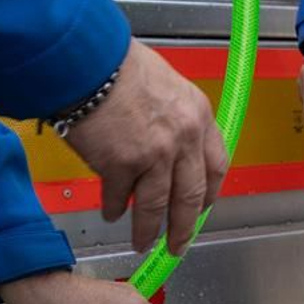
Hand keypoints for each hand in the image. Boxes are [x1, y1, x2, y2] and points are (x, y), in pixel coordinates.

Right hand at [66, 41, 227, 256]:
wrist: (87, 59)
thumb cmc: (115, 63)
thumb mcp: (163, 83)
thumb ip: (172, 116)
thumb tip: (167, 142)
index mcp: (198, 115)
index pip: (216, 165)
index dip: (208, 192)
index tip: (202, 207)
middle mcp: (183, 138)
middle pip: (190, 196)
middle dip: (183, 226)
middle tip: (177, 244)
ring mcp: (155, 154)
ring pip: (157, 206)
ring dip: (147, 229)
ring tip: (141, 241)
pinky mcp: (122, 165)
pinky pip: (120, 197)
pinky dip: (115, 208)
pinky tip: (111, 213)